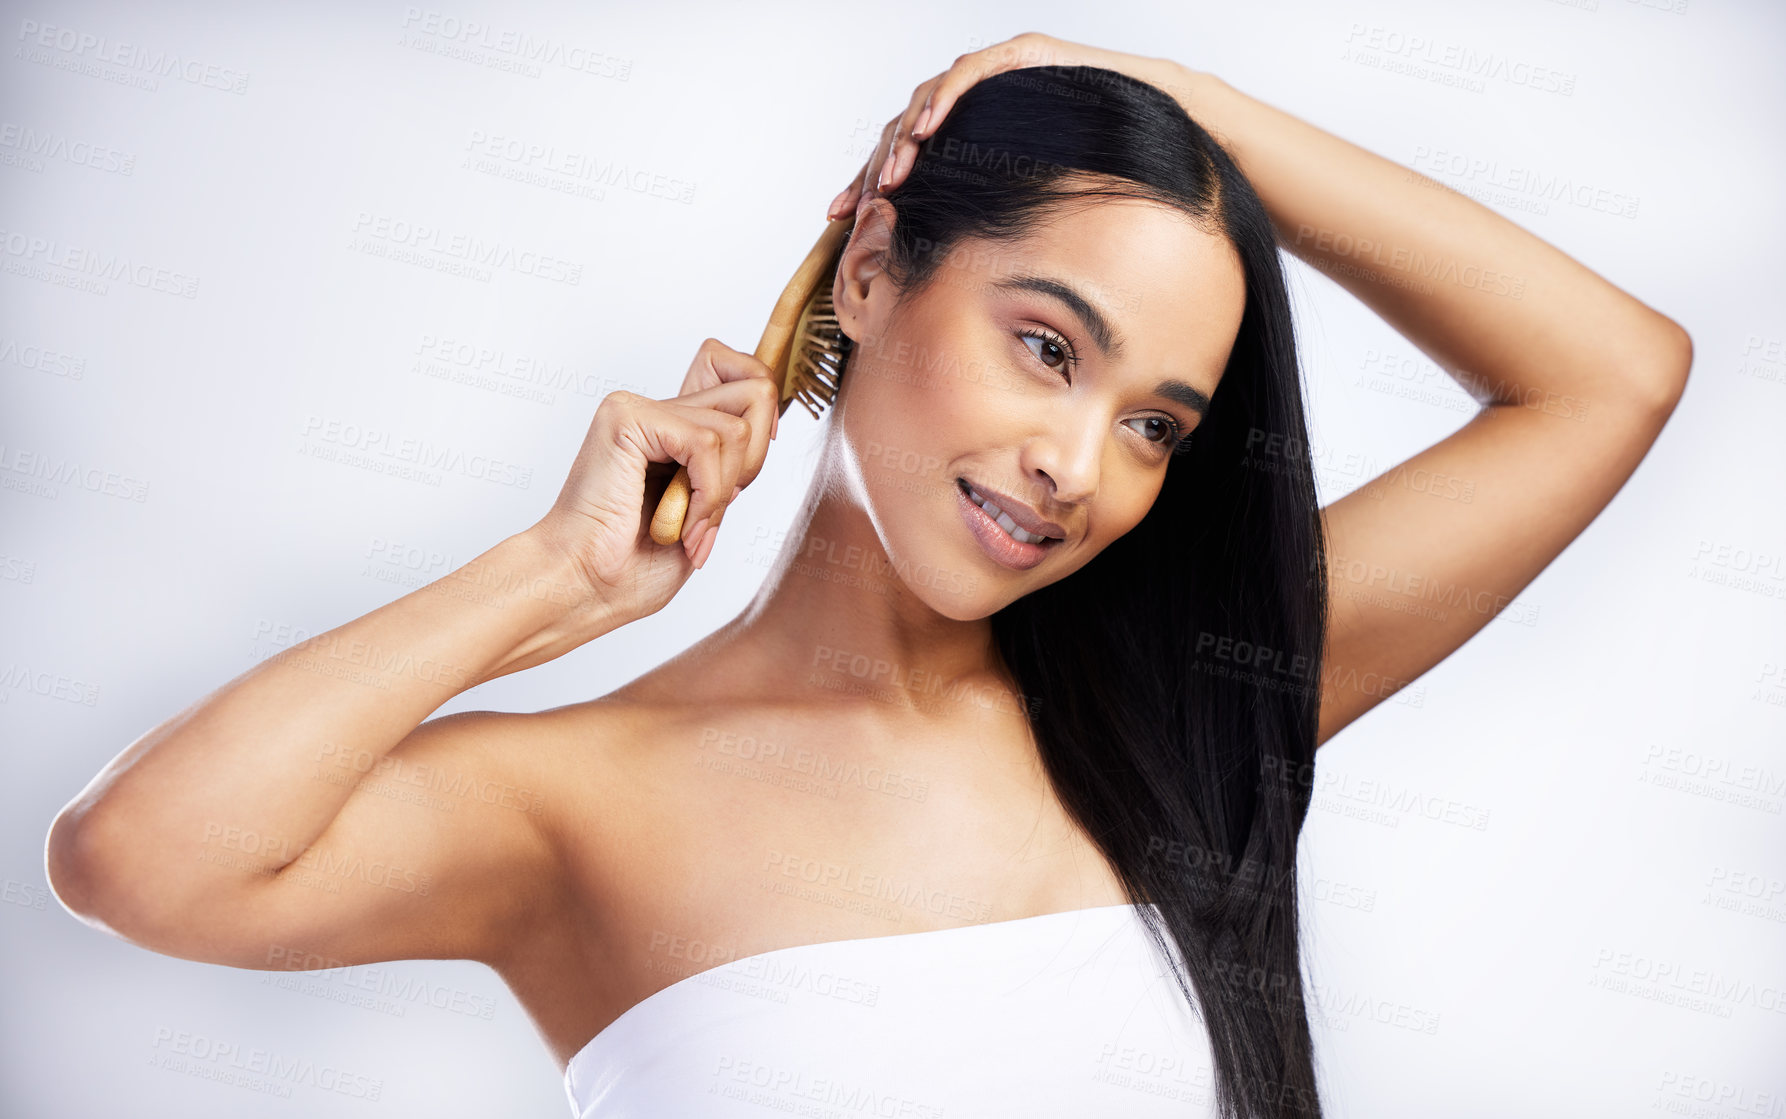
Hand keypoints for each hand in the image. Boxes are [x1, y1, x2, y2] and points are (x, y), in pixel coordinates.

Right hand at [529, 338, 779, 624]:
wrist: (583, 587)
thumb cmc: (631, 566)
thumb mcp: (705, 514)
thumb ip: (731, 469)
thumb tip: (768, 428)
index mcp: (672, 430)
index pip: (741, 374)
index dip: (765, 415)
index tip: (745, 475)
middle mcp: (656, 411)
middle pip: (755, 388)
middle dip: (753, 462)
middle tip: (713, 512)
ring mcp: (639, 409)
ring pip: (737, 427)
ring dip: (722, 494)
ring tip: (688, 530)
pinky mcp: (629, 418)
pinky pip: (706, 443)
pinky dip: (706, 495)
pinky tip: (678, 525)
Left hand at [825, 32, 1195, 220]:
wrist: (1171, 132)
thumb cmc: (1107, 178)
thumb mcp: (1031, 219)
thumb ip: (986, 235)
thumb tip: (949, 291)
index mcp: (969, 142)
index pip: (902, 158)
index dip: (864, 184)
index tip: (838, 218)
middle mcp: (975, 106)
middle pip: (904, 129)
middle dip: (874, 167)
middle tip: (859, 205)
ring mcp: (996, 78)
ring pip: (928, 99)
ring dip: (904, 138)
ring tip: (892, 175)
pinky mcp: (1023, 56)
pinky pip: (972, 71)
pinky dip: (945, 98)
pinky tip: (927, 129)